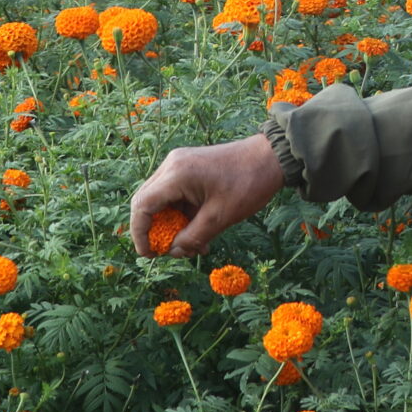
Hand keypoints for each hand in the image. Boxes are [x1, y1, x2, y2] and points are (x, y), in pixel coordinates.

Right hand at [128, 131, 283, 257]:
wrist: (271, 157)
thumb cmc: (249, 184)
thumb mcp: (220, 218)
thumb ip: (192, 237)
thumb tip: (173, 251)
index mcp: (176, 174)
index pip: (142, 206)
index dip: (140, 233)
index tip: (149, 254)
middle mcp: (171, 166)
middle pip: (147, 203)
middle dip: (156, 231)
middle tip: (172, 251)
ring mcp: (179, 165)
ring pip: (161, 201)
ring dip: (172, 225)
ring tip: (194, 246)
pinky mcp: (189, 168)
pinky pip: (175, 195)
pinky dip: (182, 215)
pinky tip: (200, 233)